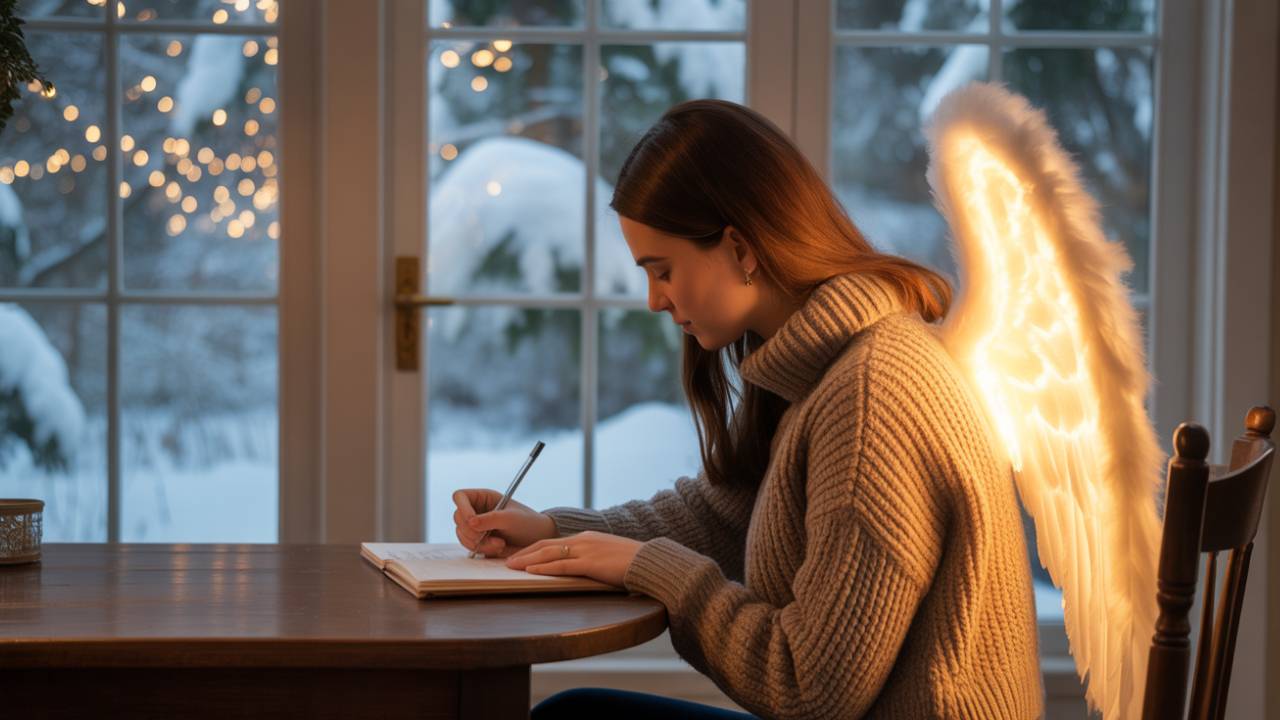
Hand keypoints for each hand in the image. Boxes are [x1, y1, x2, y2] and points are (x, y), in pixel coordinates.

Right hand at [452, 488, 557, 557]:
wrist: (537, 539)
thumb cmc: (527, 522)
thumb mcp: (511, 518)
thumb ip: (491, 518)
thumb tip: (470, 522)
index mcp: (483, 497)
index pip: (460, 496)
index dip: (462, 508)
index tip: (472, 522)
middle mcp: (476, 510)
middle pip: (458, 518)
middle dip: (472, 531)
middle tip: (488, 536)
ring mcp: (475, 526)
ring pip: (462, 534)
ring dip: (478, 542)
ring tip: (500, 544)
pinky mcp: (478, 541)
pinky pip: (469, 545)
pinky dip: (481, 549)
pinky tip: (498, 547)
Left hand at [504, 531, 643, 588]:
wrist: (651, 562)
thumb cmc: (633, 563)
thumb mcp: (609, 557)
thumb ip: (594, 560)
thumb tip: (584, 569)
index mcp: (587, 538)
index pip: (554, 542)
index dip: (534, 548)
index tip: (520, 554)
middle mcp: (583, 540)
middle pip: (546, 544)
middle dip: (525, 552)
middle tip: (507, 558)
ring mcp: (586, 550)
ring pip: (549, 553)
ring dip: (527, 559)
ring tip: (511, 565)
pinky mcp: (590, 563)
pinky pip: (561, 565)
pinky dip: (544, 567)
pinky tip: (531, 570)